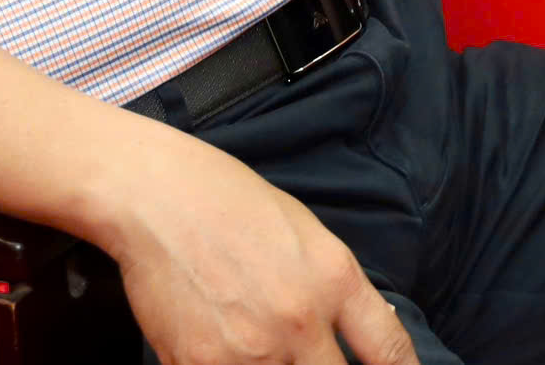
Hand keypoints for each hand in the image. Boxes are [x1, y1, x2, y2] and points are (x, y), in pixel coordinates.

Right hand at [111, 136, 417, 364]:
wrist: (155, 195)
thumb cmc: (229, 201)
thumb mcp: (305, 232)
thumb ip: (336, 289)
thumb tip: (364, 337)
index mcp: (333, 279)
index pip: (389, 350)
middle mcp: (299, 321)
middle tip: (314, 359)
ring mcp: (249, 350)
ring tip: (266, 351)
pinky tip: (230, 354)